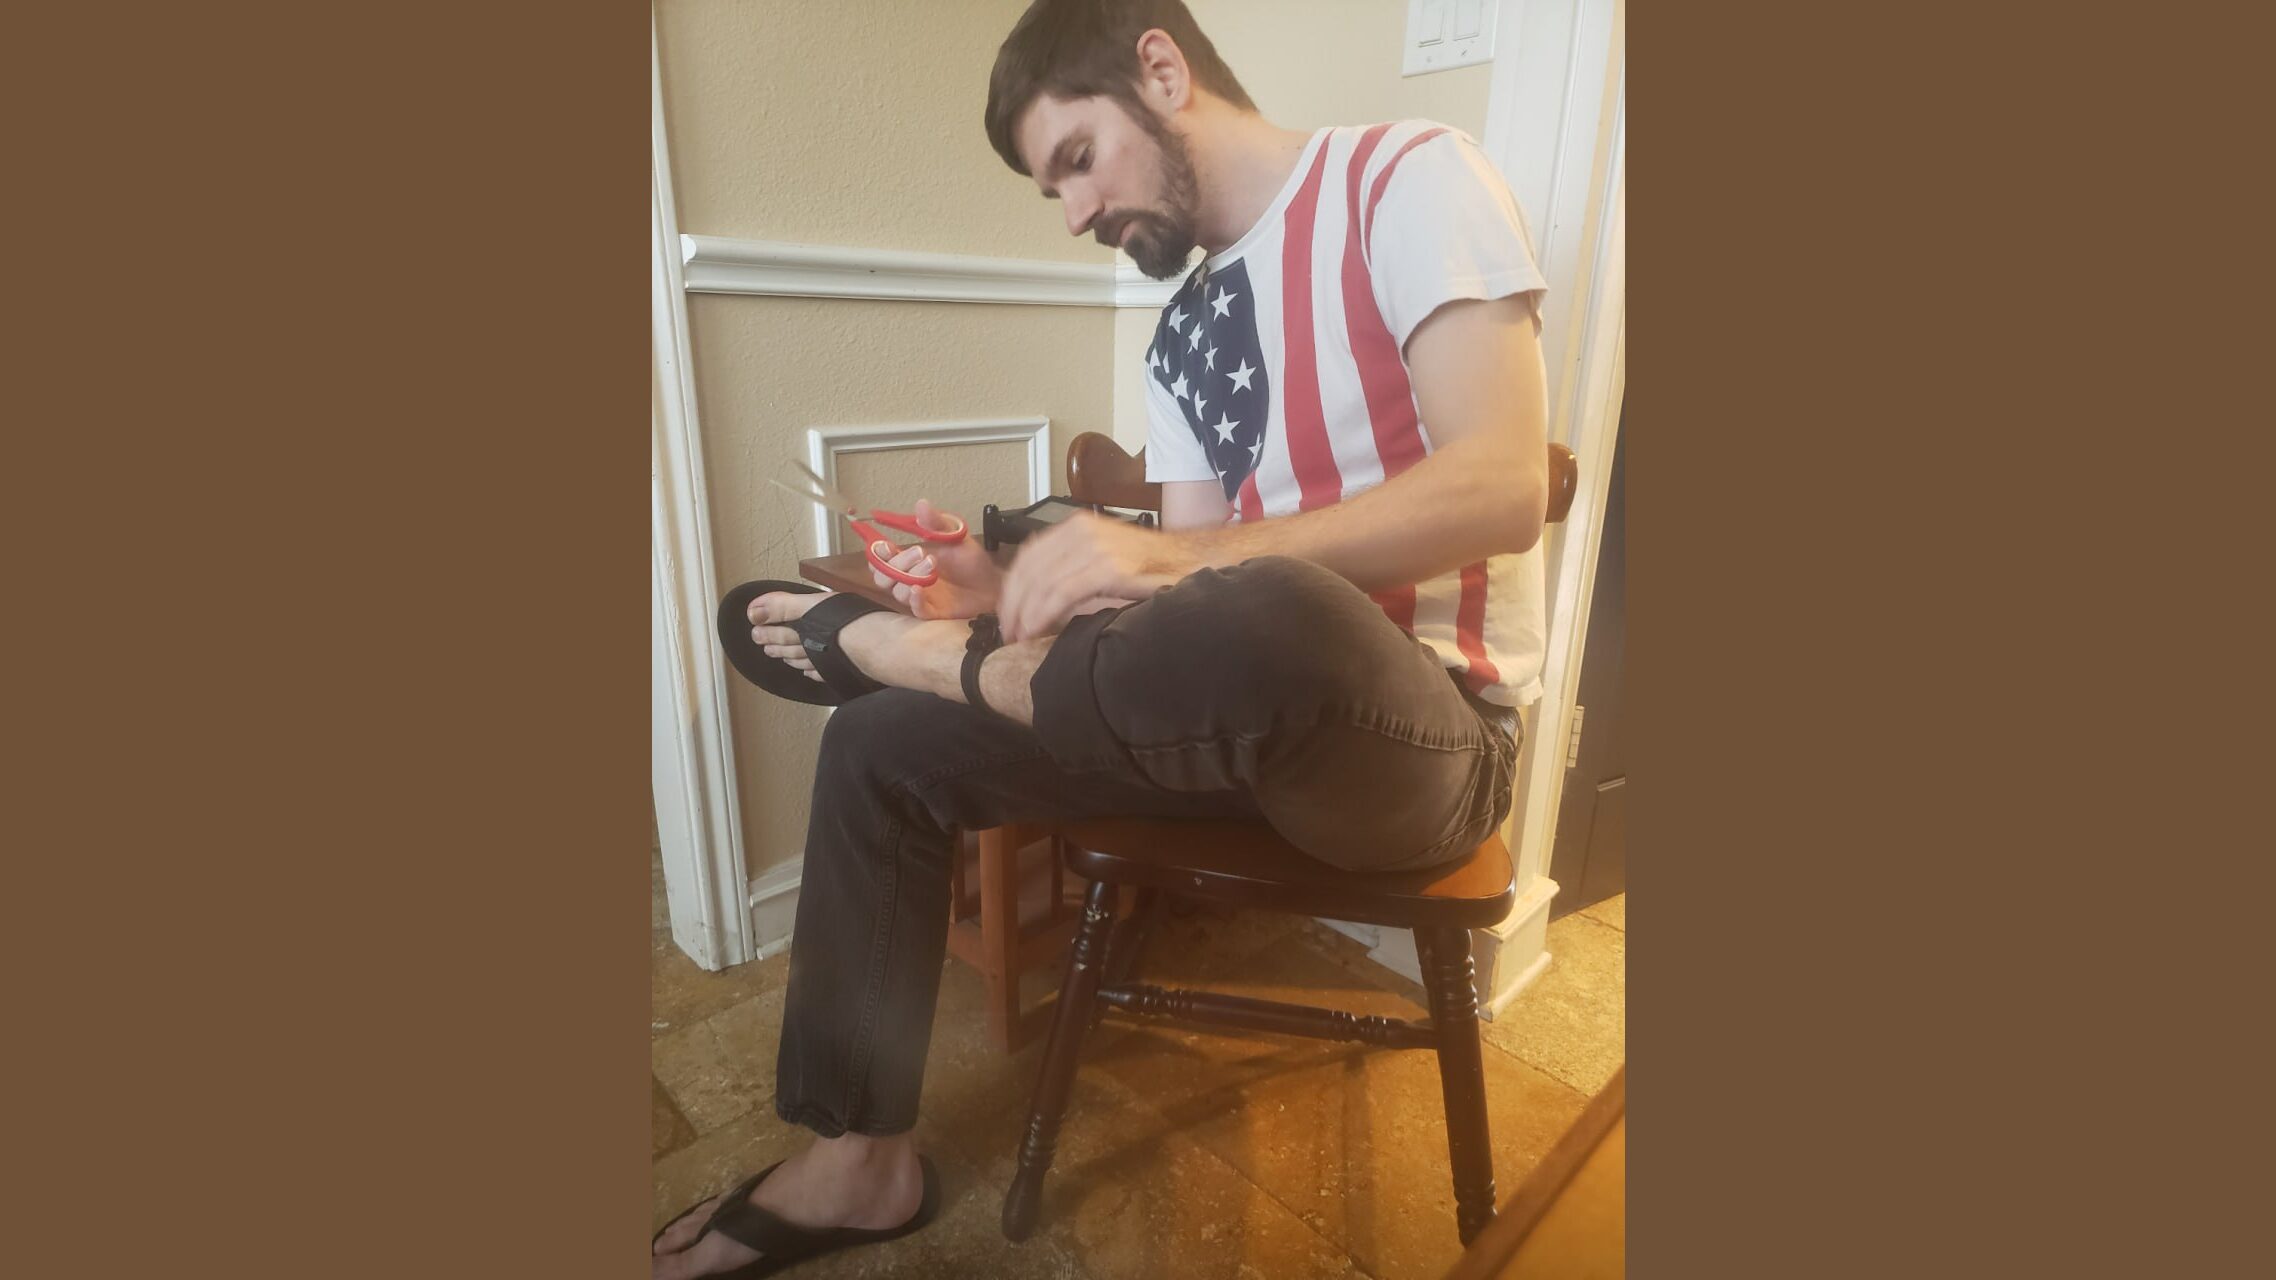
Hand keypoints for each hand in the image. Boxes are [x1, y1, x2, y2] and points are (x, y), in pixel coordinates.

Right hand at [868, 499, 1002, 619]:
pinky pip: (914, 609)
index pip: (882, 558)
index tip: (886, 544)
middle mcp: (910, 578)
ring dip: (909, 577)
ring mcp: (920, 595)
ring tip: (931, 564)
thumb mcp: (955, 535)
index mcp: (910, 559)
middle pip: (883, 577)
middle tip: (919, 552)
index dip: (878, 553)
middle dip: (896, 563)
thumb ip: (936, 522)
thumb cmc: (972, 561)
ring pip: (897, 592)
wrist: (993, 583)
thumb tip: (921, 504)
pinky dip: (914, 599)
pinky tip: (919, 589)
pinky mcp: (932, 611)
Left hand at [996, 511, 1195, 641]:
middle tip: (1007, 632)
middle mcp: (1082, 531)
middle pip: (1029, 570)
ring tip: (1018, 636)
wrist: (1194, 561)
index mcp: (1077, 526)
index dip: (1012, 587)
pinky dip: (1042, 613)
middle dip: (1012, 604)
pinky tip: (1035, 630)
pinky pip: (1062, 592)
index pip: (1029, 555)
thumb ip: (1072, 572)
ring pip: (1041, 582)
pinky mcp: (1109, 567)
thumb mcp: (1105, 561)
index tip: (1006, 614)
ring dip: (1023, 613)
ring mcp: (1096, 547)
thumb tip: (1037, 602)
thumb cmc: (1153, 567)